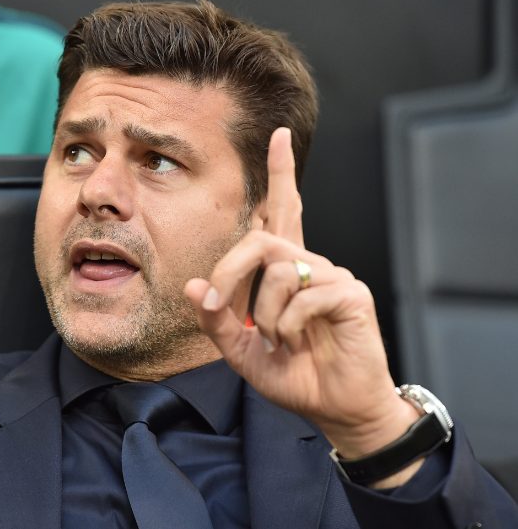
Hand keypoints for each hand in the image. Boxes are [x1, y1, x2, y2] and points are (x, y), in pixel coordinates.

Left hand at [184, 128, 420, 485]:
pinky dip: (287, 325)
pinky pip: (304, 294)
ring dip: (263, 313)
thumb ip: (215, 320)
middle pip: (261, 239)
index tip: (279, 135)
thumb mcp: (240, 350)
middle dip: (229, 273)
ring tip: (277, 339)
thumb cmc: (292, 374)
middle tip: (222, 308)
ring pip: (277, 270)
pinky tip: (296, 342)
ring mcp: (333, 276)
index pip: (283, 211)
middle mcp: (309, 264)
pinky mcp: (351, 293)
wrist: (334, 408)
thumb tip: (192, 286)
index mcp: (285, 271)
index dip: (282, 174)